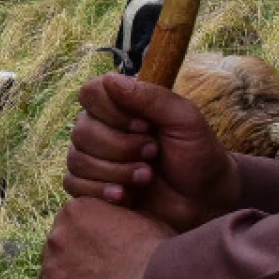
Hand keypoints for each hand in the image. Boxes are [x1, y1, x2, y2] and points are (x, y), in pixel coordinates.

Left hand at [27, 191, 171, 278]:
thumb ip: (115, 219)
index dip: (84, 246)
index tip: (102, 258)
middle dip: (72, 268)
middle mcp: (57, 235)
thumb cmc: (161, 252)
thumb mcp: (140, 219)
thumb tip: (116, 229)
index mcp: (75, 210)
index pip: (67, 229)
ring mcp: (52, 268)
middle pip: (55, 255)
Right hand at [64, 72, 239, 230]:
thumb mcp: (184, 119)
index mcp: (122, 104)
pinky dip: (99, 190)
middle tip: (153, 154)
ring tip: (146, 177)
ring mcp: (95, 158)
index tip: (144, 125)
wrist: (205, 199)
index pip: (90, 93)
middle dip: (120, 147)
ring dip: (115, 171)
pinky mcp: (92, 186)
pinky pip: (73, 184)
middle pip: (81, 130)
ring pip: (77, 159)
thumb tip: (111, 79)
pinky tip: (126, 196)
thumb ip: (151, 97)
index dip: (111, 111)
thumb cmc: (198, 153)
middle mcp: (103, 128)